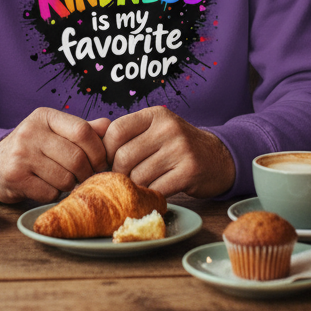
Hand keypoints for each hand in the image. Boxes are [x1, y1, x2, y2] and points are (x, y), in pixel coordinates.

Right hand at [0, 108, 108, 203]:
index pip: (83, 131)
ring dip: (71, 185)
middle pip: (76, 157)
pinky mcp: (15, 176)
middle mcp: (31, 131)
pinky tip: (48, 188)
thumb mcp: (55, 132)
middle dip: (87, 172)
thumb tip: (109, 126)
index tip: (101, 163)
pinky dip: (55, 195)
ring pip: (65, 178)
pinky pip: (49, 192)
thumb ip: (81, 129)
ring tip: (66, 182)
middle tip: (87, 178)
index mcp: (45, 116)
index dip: (98, 150)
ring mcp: (21, 154)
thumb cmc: (33, 148)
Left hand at [101, 105, 235, 198]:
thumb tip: (92, 148)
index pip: (116, 131)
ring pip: (138, 176)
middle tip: (125, 179)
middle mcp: (168, 127)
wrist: (218, 158)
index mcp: (155, 114)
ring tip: (142, 185)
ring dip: (136, 186)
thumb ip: (129, 134)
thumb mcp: (156, 130)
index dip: (107, 151)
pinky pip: (156, 189)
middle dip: (119, 173)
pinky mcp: (189, 171)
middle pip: (124, 157)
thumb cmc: (177, 146)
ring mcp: (180, 149)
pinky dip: (151, 195)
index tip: (110, 162)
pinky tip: (155, 192)